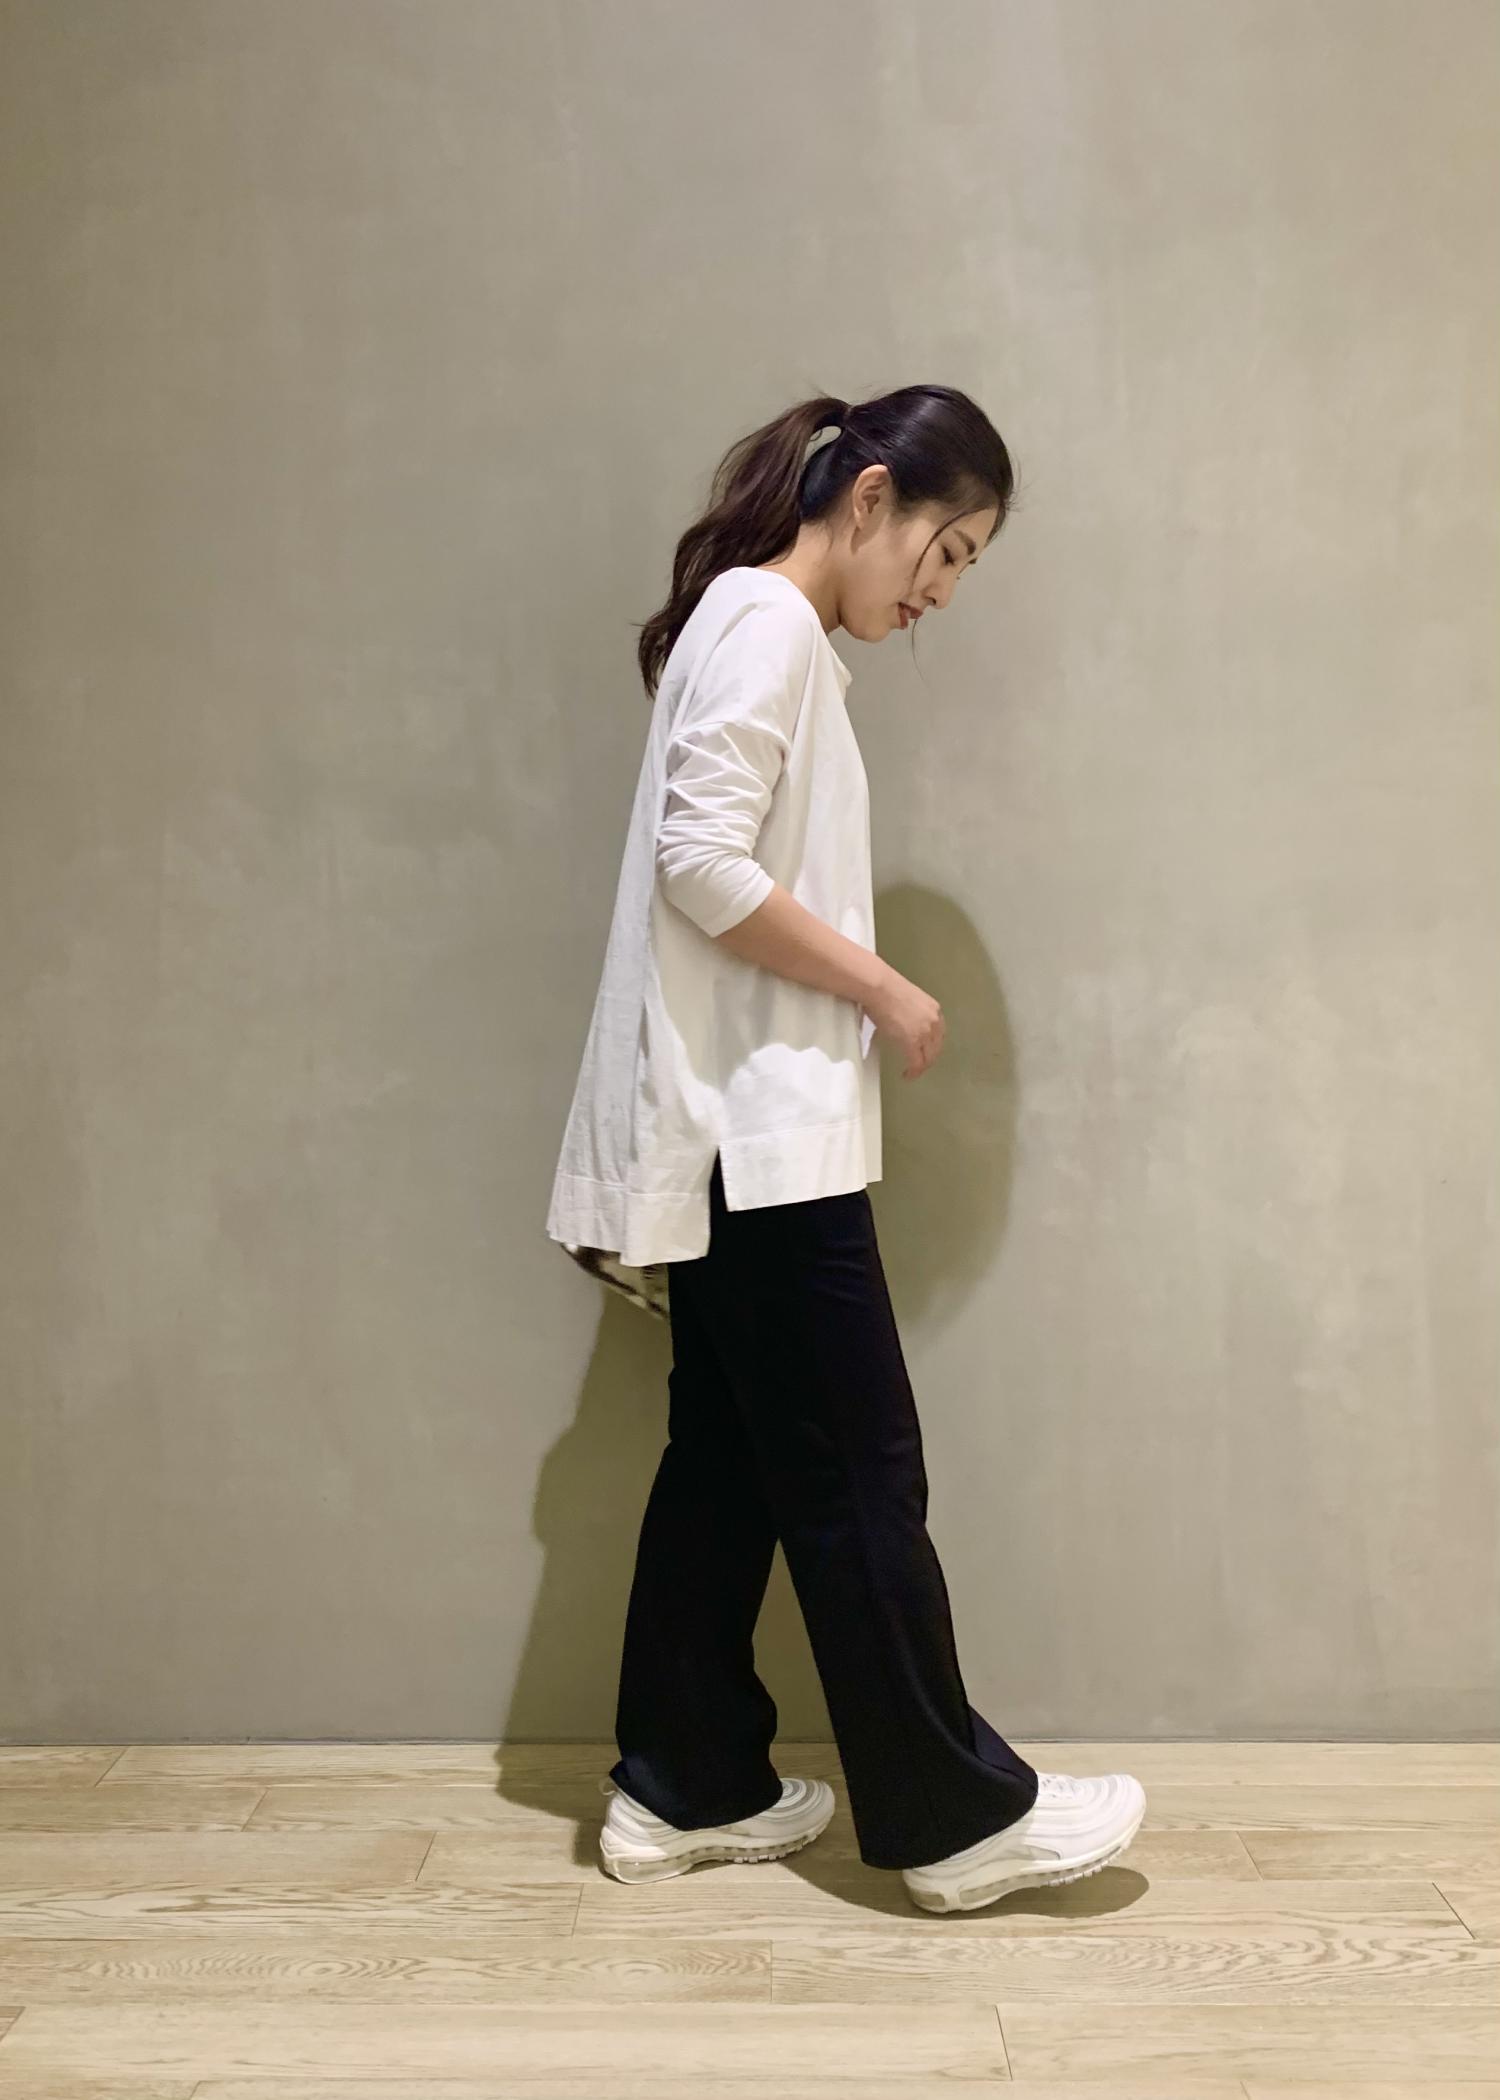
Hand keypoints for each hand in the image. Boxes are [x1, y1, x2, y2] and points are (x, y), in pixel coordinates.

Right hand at [865, 963, 945, 1078]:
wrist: (879, 988)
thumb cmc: (884, 988)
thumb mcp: (905, 999)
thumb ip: (909, 1013)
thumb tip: (901, 1022)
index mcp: (933, 1009)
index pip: (939, 1032)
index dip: (933, 1045)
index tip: (927, 1050)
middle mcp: (933, 1021)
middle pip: (937, 1047)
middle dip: (929, 1059)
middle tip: (921, 1065)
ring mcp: (924, 1033)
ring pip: (929, 1058)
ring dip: (921, 1067)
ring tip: (913, 1071)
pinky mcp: (912, 1042)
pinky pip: (917, 1063)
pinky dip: (913, 1072)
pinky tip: (908, 1074)